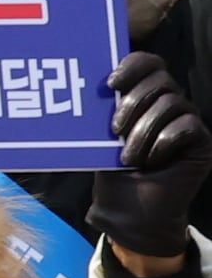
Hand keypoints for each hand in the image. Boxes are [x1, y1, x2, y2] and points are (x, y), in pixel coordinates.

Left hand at [97, 51, 211, 266]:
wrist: (131, 213)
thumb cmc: (114, 174)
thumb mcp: (100, 137)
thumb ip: (101, 110)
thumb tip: (78, 81)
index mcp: (144, 97)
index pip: (148, 63)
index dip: (133, 65)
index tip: (110, 82)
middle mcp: (168, 104)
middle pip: (161, 79)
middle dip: (134, 101)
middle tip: (114, 129)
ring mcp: (187, 121)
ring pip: (172, 103)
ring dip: (143, 130)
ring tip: (128, 157)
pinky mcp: (201, 142)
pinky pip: (188, 126)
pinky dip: (164, 141)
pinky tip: (151, 160)